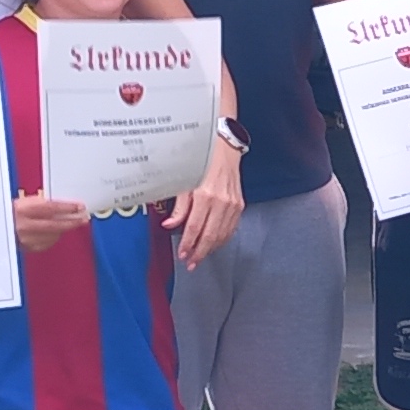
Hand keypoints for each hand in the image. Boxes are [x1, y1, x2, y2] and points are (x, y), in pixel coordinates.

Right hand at [13, 193, 82, 254]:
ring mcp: (25, 238)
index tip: (79, 206)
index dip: (68, 207)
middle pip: (55, 224)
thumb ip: (40, 204)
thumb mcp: (21, 202)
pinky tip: (54, 233)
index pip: (51, 208)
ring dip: (63, 230)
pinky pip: (46, 243)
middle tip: (82, 219)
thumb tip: (60, 205)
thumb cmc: (5, 213)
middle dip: (72, 221)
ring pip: (53, 235)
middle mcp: (24, 224)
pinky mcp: (26, 248)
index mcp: (22, 209)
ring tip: (68, 224)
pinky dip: (52, 238)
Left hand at [170, 138, 244, 270]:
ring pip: (222, 234)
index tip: (183, 254)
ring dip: (211, 248)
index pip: (195, 228)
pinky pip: (231, 228)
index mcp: (205, 195)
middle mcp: (221, 201)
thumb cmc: (202, 160)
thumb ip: (178, 207)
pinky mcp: (239, 204)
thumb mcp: (183, 181)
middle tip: (191, 262)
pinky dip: (222, 238)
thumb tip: (170, 225)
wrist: (223, 147)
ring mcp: (232, 204)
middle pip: (210, 235)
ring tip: (200, 256)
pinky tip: (214, 243)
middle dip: (200, 252)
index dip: (188, 244)